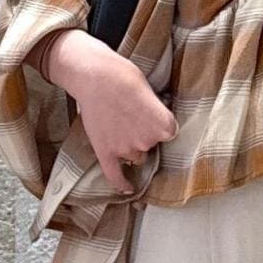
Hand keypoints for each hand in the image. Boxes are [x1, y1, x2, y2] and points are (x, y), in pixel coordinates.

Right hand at [44, 29, 177, 192]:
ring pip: (134, 155)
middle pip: (150, 145)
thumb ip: (156, 112)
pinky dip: (121, 184)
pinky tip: (127, 188)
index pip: (168, 133)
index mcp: (165, 126)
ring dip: (129, 146)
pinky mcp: (105, 152)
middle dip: (142, 133)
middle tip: (129, 112)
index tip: (150, 112)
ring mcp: (125, 149)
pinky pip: (115, 175)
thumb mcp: (150, 90)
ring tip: (117, 122)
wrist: (93, 75)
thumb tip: (156, 121)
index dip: (158, 122)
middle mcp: (148, 141)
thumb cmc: (123, 76)